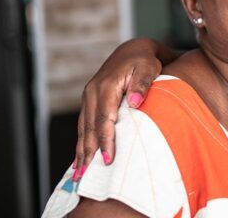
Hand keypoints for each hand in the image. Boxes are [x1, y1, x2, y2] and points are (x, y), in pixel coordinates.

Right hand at [74, 37, 165, 177]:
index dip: (106, 141)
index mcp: (106, 86)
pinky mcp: (90, 101)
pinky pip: (84, 125)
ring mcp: (89, 97)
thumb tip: (134, 102)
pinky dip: (82, 142)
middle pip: (89, 128)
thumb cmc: (144, 60)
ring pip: (83, 128)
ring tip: (78, 174)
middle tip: (86, 177)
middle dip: (88, 153)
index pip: (104, 119)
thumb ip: (141, 85)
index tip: (108, 160)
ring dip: (81, 151)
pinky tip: (80, 158)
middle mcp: (92, 92)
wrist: (133, 49)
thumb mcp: (148, 68)